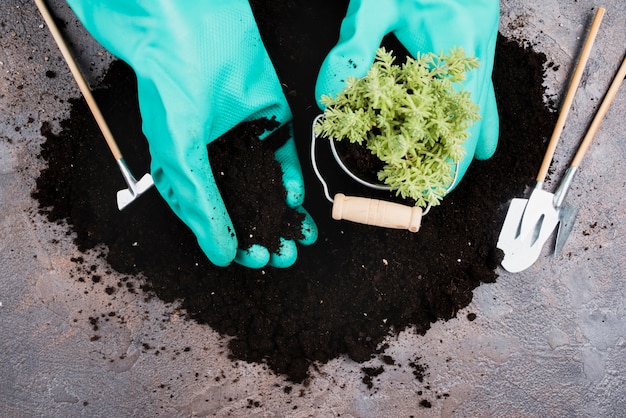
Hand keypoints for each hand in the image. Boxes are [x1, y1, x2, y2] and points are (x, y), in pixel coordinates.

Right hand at [66, 0, 316, 267]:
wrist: (192, 31)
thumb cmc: (171, 90)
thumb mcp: (181, 158)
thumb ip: (204, 208)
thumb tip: (221, 255)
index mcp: (187, 174)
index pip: (214, 220)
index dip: (234, 243)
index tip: (254, 259)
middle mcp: (217, 162)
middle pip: (246, 209)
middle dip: (266, 235)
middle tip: (282, 255)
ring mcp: (245, 143)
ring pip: (268, 190)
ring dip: (283, 216)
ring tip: (299, 239)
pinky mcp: (270, 122)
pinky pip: (283, 159)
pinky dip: (290, 181)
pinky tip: (295, 199)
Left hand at [315, 0, 499, 190]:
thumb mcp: (373, 3)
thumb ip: (352, 48)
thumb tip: (329, 95)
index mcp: (452, 43)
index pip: (454, 120)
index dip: (445, 159)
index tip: (432, 189)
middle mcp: (475, 50)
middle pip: (471, 121)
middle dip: (454, 162)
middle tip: (436, 192)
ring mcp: (482, 47)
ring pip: (480, 109)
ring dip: (466, 145)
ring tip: (452, 176)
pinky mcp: (478, 44)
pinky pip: (484, 91)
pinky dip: (481, 120)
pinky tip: (483, 145)